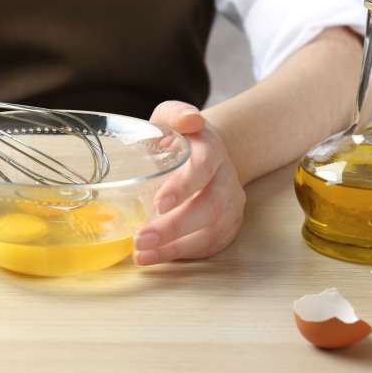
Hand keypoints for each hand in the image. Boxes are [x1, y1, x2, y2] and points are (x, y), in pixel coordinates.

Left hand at [133, 101, 244, 263]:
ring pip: (211, 232)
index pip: (203, 167)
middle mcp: (227, 179)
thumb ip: (176, 114)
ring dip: (175, 247)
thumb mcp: (172, 116)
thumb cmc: (180, 137)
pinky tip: (154, 259)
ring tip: (141, 255)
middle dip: (175, 227)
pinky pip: (209, 246)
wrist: (207, 154)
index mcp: (212, 149)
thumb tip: (189, 121)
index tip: (159, 203)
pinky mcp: (227, 226)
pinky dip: (181, 255)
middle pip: (209, 207)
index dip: (184, 186)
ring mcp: (231, 205)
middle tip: (141, 238)